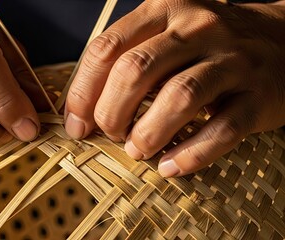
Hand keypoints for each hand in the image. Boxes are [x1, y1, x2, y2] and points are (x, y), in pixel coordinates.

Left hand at [65, 0, 284, 176]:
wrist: (281, 41)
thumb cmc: (206, 45)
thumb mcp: (165, 35)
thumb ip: (126, 61)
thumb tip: (82, 109)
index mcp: (163, 10)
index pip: (107, 48)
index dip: (83, 91)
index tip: (76, 122)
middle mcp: (197, 27)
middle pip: (136, 71)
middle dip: (111, 112)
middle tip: (109, 134)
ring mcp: (232, 60)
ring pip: (179, 97)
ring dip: (148, 133)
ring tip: (137, 151)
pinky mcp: (259, 95)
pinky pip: (222, 130)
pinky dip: (191, 154)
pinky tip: (170, 167)